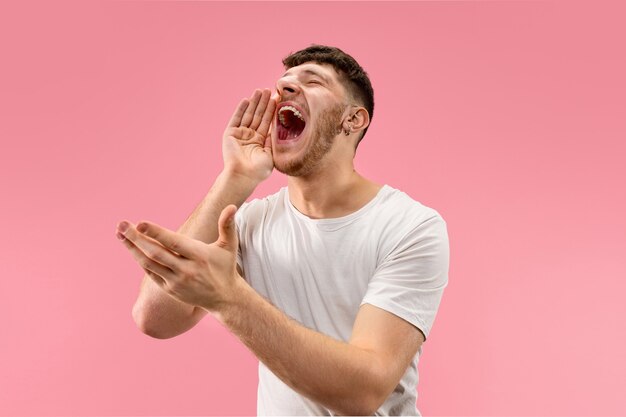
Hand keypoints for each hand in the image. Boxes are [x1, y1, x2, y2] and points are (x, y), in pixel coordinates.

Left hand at [116, 205, 241, 311]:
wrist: (224, 298)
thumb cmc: (225, 267)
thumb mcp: (229, 246)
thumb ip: (228, 225)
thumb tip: (232, 206)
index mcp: (199, 256)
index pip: (174, 243)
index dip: (156, 233)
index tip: (140, 223)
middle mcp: (186, 270)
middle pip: (156, 253)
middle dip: (136, 238)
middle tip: (122, 224)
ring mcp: (176, 281)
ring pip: (149, 264)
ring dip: (132, 248)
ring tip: (120, 234)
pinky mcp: (169, 289)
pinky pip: (150, 273)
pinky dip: (140, 260)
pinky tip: (131, 247)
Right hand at [222, 88, 276, 182]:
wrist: (243, 176)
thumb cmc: (258, 171)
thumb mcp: (270, 154)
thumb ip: (272, 140)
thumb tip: (277, 128)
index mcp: (260, 141)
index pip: (267, 122)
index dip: (272, 111)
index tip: (277, 99)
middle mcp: (250, 136)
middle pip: (258, 116)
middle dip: (263, 103)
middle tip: (269, 90)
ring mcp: (240, 134)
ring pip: (248, 115)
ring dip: (254, 103)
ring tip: (260, 91)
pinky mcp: (230, 134)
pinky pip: (236, 119)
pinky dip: (241, 109)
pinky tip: (247, 100)